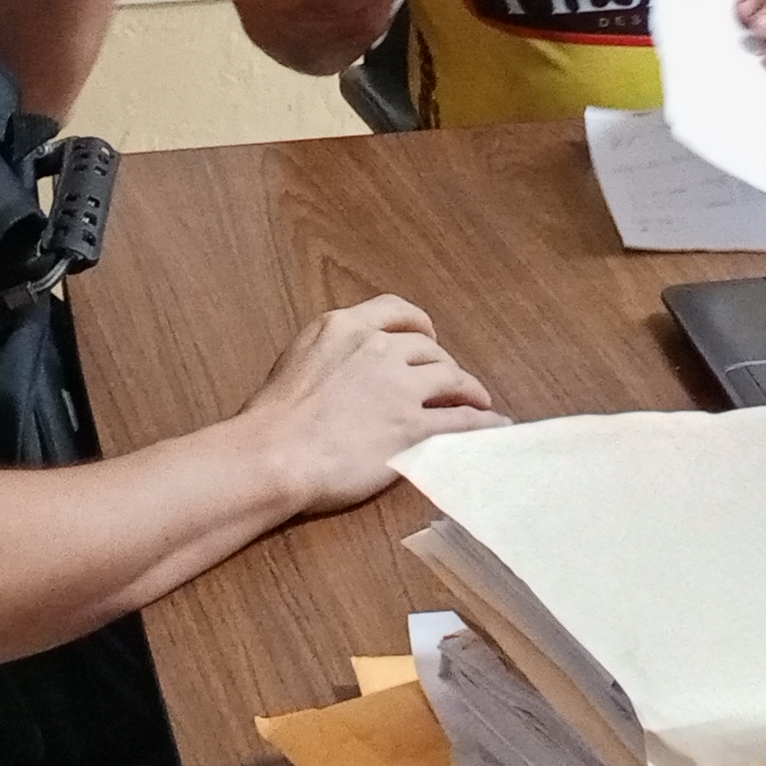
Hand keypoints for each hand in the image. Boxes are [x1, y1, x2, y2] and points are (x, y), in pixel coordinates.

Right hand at [236, 295, 504, 515]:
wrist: (274, 454)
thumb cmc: (270, 419)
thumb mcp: (297, 361)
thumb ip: (329, 355)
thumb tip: (342, 369)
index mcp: (345, 327)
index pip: (396, 310)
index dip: (419, 324)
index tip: (426, 336)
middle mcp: (378, 348)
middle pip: (428, 348)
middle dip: (442, 363)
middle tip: (448, 381)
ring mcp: (399, 388)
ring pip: (452, 378)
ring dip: (469, 389)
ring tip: (478, 401)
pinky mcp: (412, 427)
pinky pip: (461, 420)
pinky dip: (483, 421)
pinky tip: (495, 424)